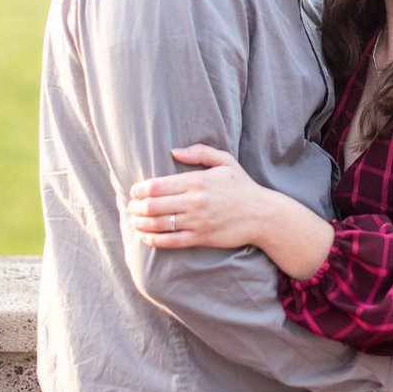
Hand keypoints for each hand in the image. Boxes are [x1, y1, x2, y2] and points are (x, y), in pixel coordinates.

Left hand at [128, 144, 272, 250]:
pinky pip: (170, 241)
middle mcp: (194, 201)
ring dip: (140, 224)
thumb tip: (173, 151)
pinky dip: (153, 240)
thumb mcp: (225, 161)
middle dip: (136, 207)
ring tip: (133, 222)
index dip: (139, 189)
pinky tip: (145, 238)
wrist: (262, 215)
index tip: (134, 191)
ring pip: (159, 224)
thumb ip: (199, 152)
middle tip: (130, 207)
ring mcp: (197, 221)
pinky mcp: (201, 238)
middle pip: (153, 205)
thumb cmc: (242, 186)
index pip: (157, 185)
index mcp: (197, 181)